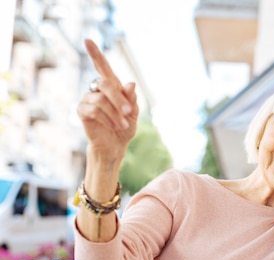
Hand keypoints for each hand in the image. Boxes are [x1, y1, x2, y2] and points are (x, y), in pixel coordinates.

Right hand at [76, 39, 138, 164]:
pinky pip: (94, 110)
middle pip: (105, 84)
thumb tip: (130, 83)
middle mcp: (96, 90)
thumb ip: (131, 99)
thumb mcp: (133, 113)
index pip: (102, 67)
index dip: (95, 54)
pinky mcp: (82, 111)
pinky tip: (114, 127)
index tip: (88, 40)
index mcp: (110, 87)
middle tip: (130, 112)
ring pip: (101, 100)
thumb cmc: (124, 127)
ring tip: (123, 125)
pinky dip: (107, 119)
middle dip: (119, 99)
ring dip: (115, 114)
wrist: (115, 146)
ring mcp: (87, 99)